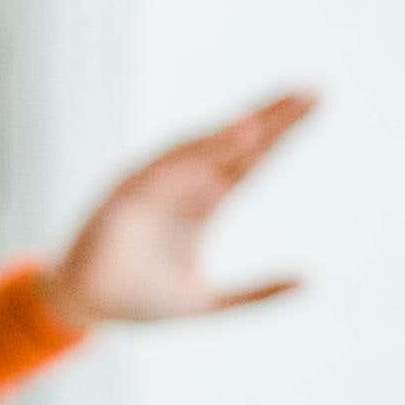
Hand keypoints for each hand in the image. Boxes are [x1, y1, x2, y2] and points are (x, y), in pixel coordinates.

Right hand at [58, 89, 312, 323]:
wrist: (86, 312)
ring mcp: (156, 185)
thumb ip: (256, 294)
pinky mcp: (127, 192)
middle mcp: (184, 187)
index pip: (252, 160)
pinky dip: (197, 148)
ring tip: (270, 116)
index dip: (282, 134)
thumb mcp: (208, 304)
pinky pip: (165, 163)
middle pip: (236, 144)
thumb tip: (310, 280)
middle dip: (271, 118)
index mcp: (205, 205)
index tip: (317, 102)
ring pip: (203, 147)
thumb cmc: (140, 303)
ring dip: (236, 129)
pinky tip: (232, 132)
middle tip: (312, 92)